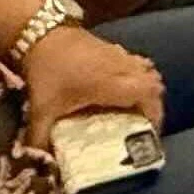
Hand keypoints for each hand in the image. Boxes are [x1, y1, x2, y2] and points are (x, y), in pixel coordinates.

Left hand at [20, 24, 162, 146]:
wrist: (39, 32)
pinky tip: (120, 85)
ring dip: (147, 87)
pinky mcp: (111, 47)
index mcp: (111, 85)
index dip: (155, 115)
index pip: (148, 96)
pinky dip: (136, 74)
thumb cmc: (46, 71)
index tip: (149, 133)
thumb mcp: (42, 109)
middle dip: (154, 104)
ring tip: (136, 105)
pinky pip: (135, 61)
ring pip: (147, 70)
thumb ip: (40, 138)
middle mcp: (121, 68)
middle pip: (154, 83)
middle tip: (143, 122)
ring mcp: (118, 54)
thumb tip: (38, 161)